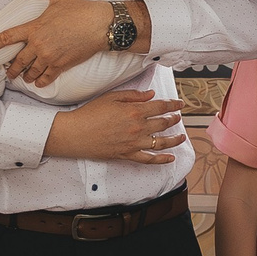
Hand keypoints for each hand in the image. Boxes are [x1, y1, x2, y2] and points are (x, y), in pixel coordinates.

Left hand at [0, 0, 134, 84]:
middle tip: (7, 73)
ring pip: (31, 71)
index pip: (6, 38)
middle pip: (18, 61)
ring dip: (25, 76)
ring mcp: (50, 56)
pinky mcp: (62, 65)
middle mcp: (39, 44)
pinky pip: (47, 77)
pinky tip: (39, 83)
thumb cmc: (81, 8)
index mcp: (34, 27)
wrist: (101, 25)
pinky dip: (41, 82)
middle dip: (10, 69)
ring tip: (23, 78)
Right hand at [43, 90, 187, 163]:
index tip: (180, 104)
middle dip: (174, 119)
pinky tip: (170, 158)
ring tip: (182, 136)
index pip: (161, 107)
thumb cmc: (90, 113)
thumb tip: (151, 95)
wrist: (75, 133)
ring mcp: (134, 143)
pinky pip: (148, 159)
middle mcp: (137, 128)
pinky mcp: (127, 155)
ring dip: (174, 139)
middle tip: (179, 117)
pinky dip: (162, 160)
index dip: (173, 105)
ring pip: (161, 142)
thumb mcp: (111, 97)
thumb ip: (133, 96)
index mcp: (134, 111)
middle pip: (163, 123)